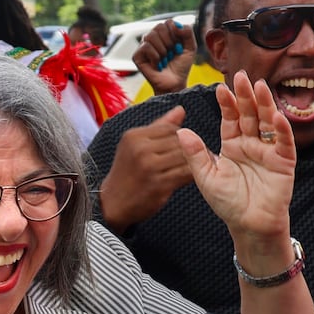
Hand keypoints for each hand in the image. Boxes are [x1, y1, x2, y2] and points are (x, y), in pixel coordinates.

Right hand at [97, 105, 193, 230]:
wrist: (113, 204)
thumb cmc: (127, 174)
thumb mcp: (135, 146)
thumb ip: (159, 127)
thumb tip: (181, 110)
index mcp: (134, 136)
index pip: (169, 128)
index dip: (181, 136)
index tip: (187, 145)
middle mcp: (140, 149)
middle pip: (179, 141)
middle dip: (191, 148)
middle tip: (200, 155)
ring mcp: (149, 167)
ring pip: (184, 156)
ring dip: (195, 161)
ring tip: (199, 165)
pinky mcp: (158, 184)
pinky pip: (185, 174)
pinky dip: (193, 175)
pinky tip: (194, 177)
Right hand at [132, 20, 196, 96]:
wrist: (174, 83)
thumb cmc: (181, 66)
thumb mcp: (190, 47)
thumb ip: (187, 32)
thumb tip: (175, 24)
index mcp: (165, 33)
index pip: (168, 22)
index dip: (176, 34)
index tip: (179, 47)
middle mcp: (153, 38)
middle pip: (159, 27)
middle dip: (169, 42)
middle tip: (171, 54)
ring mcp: (144, 46)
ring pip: (151, 36)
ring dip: (163, 50)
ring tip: (164, 59)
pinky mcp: (137, 55)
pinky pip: (146, 47)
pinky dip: (155, 57)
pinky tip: (158, 64)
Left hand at [178, 70, 295, 245]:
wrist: (248, 225)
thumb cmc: (228, 202)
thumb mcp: (206, 177)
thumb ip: (195, 154)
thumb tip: (180, 131)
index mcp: (232, 145)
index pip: (229, 119)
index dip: (226, 104)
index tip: (220, 88)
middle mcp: (251, 144)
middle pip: (249, 115)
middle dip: (245, 96)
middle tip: (242, 75)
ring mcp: (269, 151)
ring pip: (268, 122)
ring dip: (265, 104)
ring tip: (260, 86)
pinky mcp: (284, 162)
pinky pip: (284, 143)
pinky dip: (282, 130)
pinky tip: (276, 116)